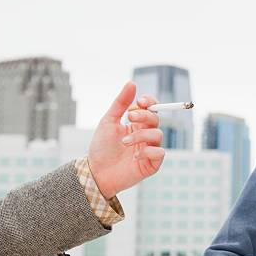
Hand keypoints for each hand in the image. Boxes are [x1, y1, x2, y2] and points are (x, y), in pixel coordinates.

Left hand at [87, 81, 164, 198]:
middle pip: (156, 119)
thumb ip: (121, 103)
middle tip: (130, 117)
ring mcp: (150, 149)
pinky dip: (148, 151)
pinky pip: (159, 153)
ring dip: (141, 135)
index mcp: (137, 124)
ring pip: (158, 135)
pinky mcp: (152, 164)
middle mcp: (146, 135)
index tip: (141, 101)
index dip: (151, 102)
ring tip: (124, 142)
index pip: (152, 108)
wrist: (96, 172)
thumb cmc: (102, 147)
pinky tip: (135, 156)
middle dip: (145, 116)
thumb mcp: (109, 121)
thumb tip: (131, 83)